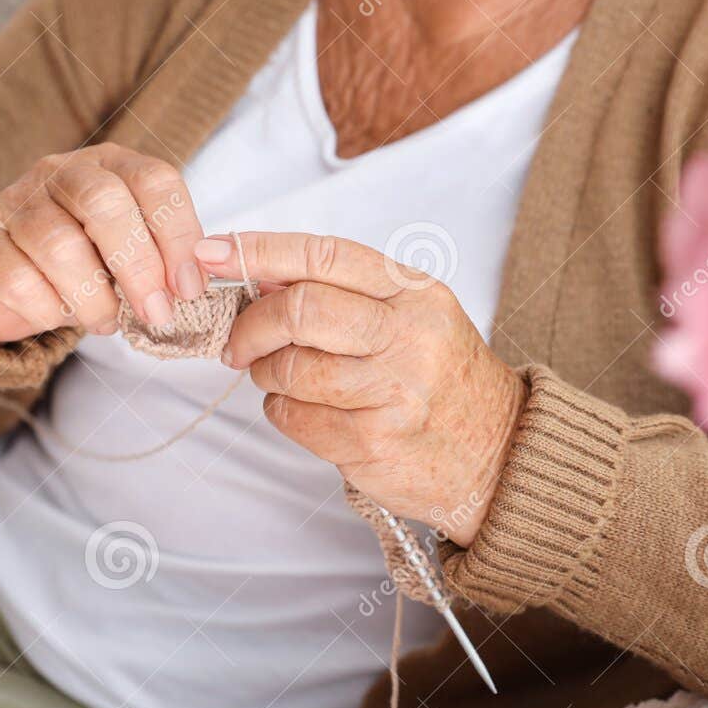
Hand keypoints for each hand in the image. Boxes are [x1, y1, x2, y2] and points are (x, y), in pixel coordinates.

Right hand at [0, 143, 205, 342]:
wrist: (4, 282)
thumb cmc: (82, 265)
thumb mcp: (127, 255)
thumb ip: (161, 261)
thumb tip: (193, 284)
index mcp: (110, 166)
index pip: (154, 181)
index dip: (179, 235)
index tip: (189, 287)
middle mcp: (60, 173)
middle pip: (105, 203)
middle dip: (138, 266)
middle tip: (155, 313)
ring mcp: (15, 202)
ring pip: (60, 245)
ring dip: (93, 297)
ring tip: (106, 322)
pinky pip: (19, 280)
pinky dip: (49, 310)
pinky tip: (59, 317)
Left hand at [201, 231, 524, 547]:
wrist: (496, 456)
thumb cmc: (442, 382)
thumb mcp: (411, 318)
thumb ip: (344, 292)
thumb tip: (258, 272)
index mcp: (414, 293)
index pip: (324, 256)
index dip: (258, 251)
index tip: (212, 253)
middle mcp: (408, 336)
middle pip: (299, 310)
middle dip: (251, 326)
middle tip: (238, 344)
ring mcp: (392, 392)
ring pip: (289, 369)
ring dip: (266, 374)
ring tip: (282, 379)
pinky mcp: (372, 442)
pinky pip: (294, 418)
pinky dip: (283, 412)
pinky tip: (307, 411)